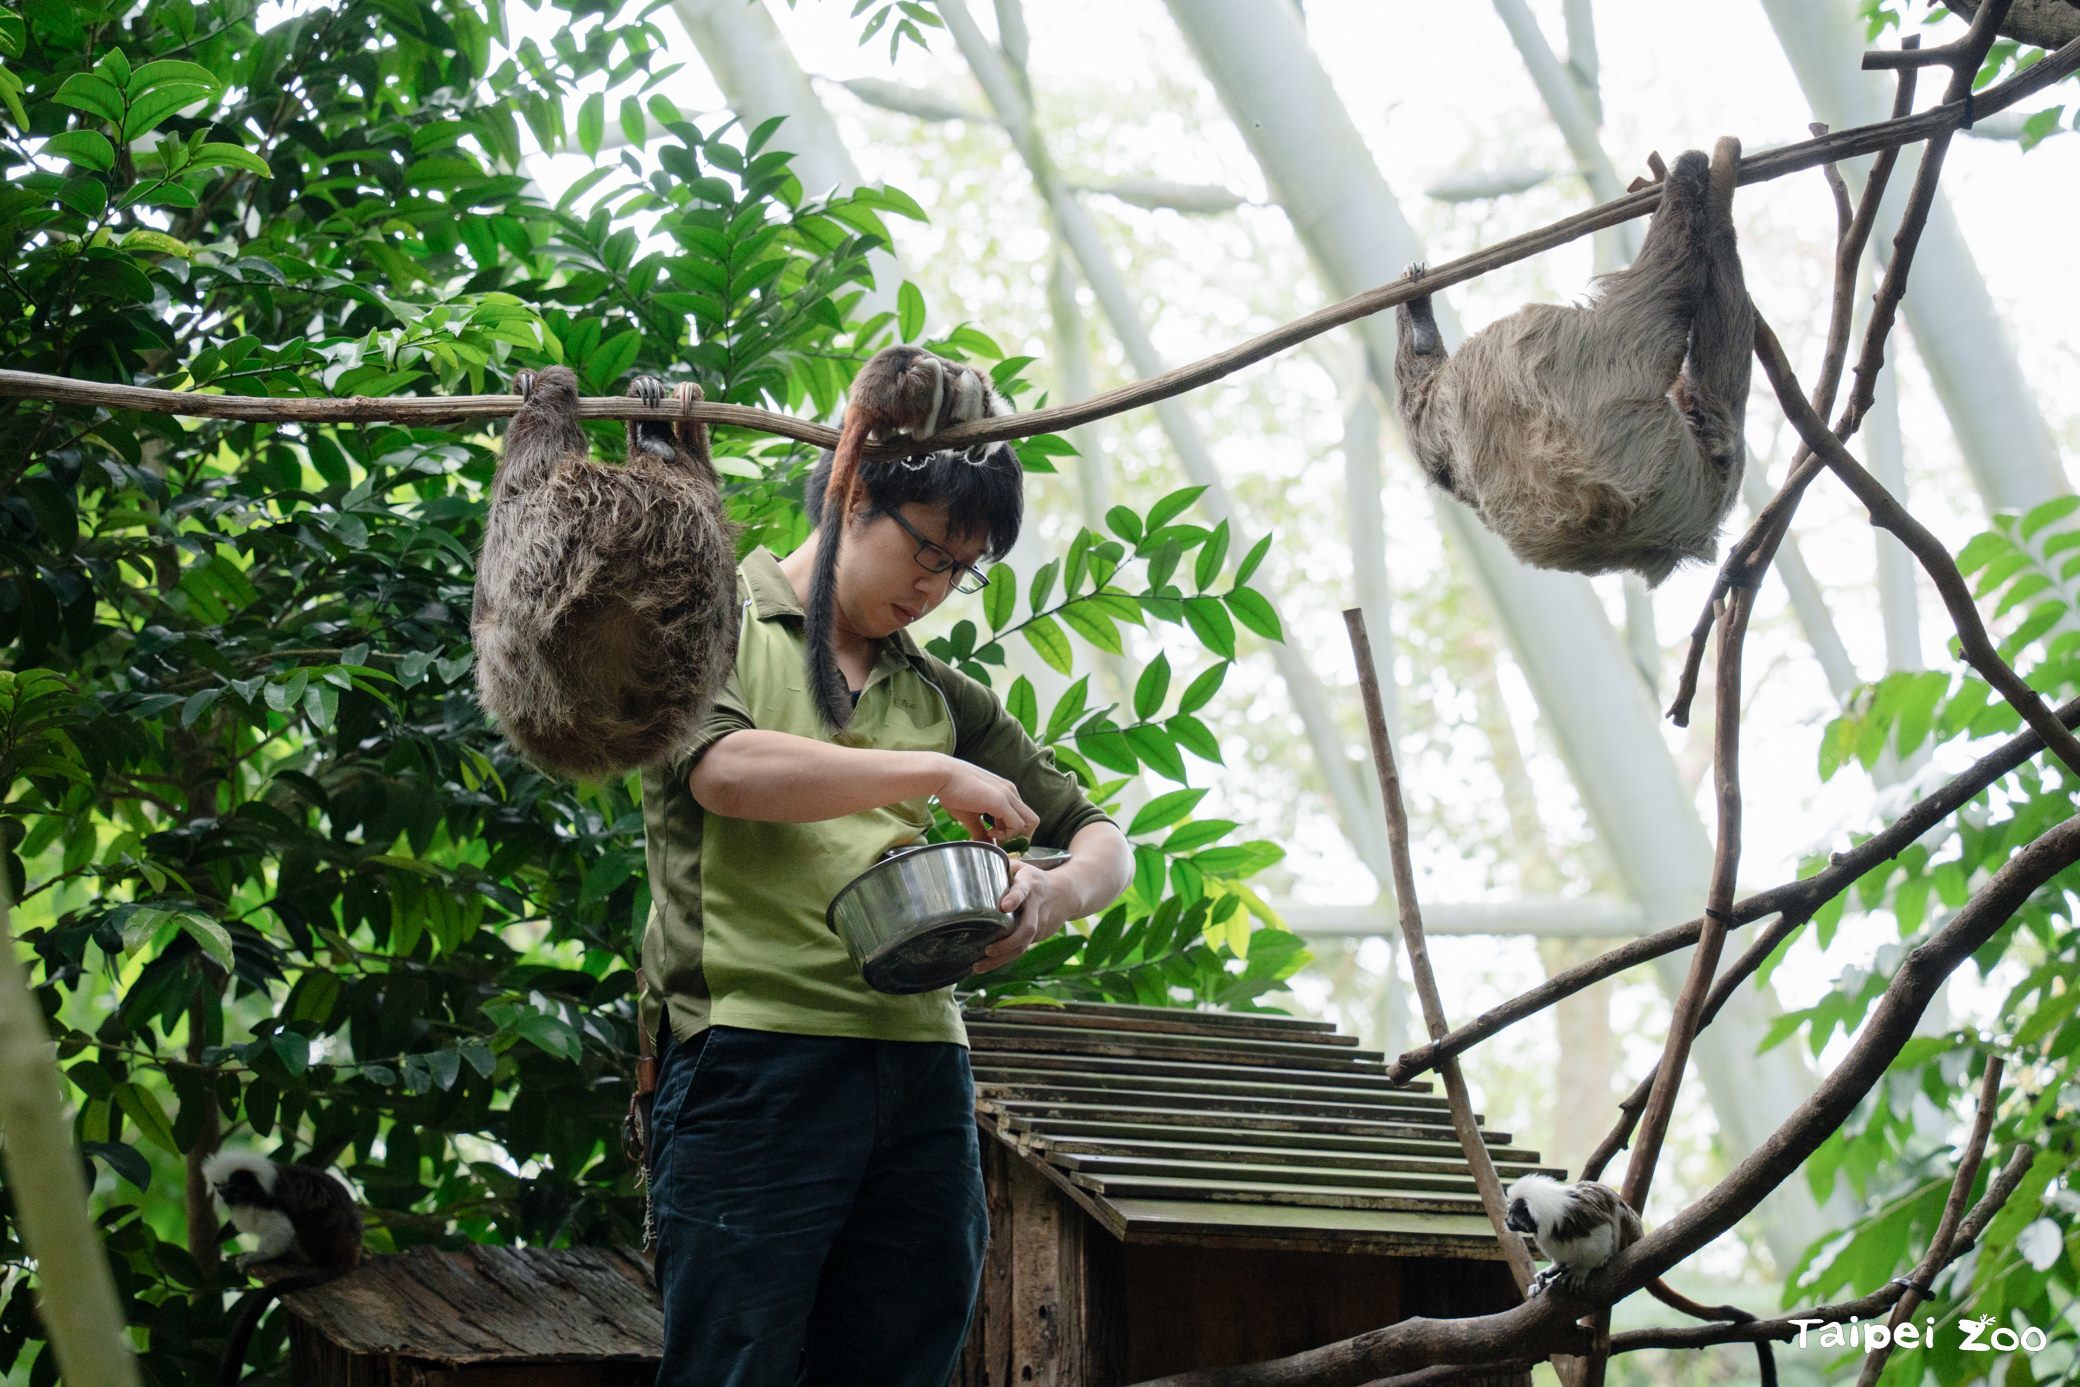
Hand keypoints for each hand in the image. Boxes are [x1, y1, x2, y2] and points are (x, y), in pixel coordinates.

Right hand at [932, 756, 1037, 843]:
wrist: (942, 775)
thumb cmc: (952, 791)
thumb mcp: (970, 815)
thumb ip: (981, 831)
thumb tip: (987, 846)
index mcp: (1005, 793)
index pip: (1021, 817)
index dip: (1013, 833)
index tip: (996, 839)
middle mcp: (1011, 792)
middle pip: (1031, 821)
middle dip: (1020, 838)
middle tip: (1000, 843)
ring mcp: (1008, 795)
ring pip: (1030, 822)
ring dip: (1014, 836)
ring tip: (993, 835)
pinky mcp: (1002, 801)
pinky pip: (1017, 825)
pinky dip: (1007, 834)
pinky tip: (989, 831)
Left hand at [971, 860, 1068, 974]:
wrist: (1067, 893)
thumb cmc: (1035, 878)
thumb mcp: (1022, 867)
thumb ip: (1000, 867)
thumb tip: (970, 863)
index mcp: (1030, 884)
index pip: (1023, 890)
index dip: (1014, 898)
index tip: (1003, 906)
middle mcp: (1037, 906)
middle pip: (1027, 928)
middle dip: (1008, 942)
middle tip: (988, 949)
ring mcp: (1040, 924)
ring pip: (1023, 944)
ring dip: (1002, 958)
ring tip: (978, 966)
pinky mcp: (1039, 936)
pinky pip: (1021, 949)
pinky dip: (1003, 959)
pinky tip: (984, 965)